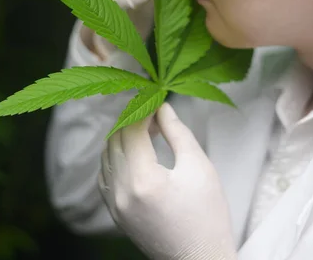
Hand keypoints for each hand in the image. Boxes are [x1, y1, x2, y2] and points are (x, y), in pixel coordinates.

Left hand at [99, 103, 236, 259]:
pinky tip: (134, 153)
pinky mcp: (114, 214)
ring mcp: (114, 205)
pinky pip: (104, 175)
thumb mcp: (199, 167)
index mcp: (143, 179)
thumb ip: (177, 132)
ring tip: (147, 131)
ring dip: (122, 137)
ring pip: (106, 155)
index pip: (131, 129)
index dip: (142, 108)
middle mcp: (121, 192)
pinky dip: (115, 157)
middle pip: (115, 139)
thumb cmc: (207, 216)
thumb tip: (161, 107)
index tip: (155, 97)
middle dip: (132, 119)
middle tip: (154, 113)